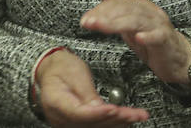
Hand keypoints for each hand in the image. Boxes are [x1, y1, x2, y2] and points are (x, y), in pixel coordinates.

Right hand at [36, 48, 150, 125]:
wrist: (53, 71)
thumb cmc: (61, 68)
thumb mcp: (74, 72)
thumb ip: (86, 91)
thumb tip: (100, 108)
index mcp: (55, 102)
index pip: (78, 114)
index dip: (98, 114)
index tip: (114, 109)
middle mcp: (61, 118)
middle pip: (91, 124)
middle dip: (115, 118)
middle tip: (134, 113)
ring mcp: (69, 123)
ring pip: (97, 127)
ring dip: (119, 122)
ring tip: (137, 115)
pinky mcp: (79, 124)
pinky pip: (98, 126)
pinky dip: (114, 122)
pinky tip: (128, 118)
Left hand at [80, 0, 190, 85]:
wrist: (176, 57)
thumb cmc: (151, 37)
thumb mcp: (129, 22)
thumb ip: (114, 4)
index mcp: (138, 5)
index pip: (116, 3)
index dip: (99, 11)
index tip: (85, 20)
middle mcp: (149, 11)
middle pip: (125, 9)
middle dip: (104, 15)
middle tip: (88, 22)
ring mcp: (159, 24)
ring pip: (137, 20)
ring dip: (118, 24)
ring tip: (102, 27)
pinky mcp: (167, 39)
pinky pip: (158, 36)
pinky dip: (148, 36)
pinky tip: (138, 38)